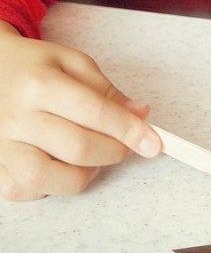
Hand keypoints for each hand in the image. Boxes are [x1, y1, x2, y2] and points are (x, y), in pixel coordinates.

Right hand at [0, 21, 160, 200]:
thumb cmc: (34, 66)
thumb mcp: (73, 62)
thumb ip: (106, 90)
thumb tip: (139, 115)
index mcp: (39, 84)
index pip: (94, 112)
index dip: (129, 130)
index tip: (153, 142)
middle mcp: (16, 116)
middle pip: (77, 148)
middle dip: (114, 151)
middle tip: (124, 144)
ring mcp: (0, 144)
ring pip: (48, 177)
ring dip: (83, 174)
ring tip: (93, 159)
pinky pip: (24, 190)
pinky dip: (50, 185)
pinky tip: (61, 166)